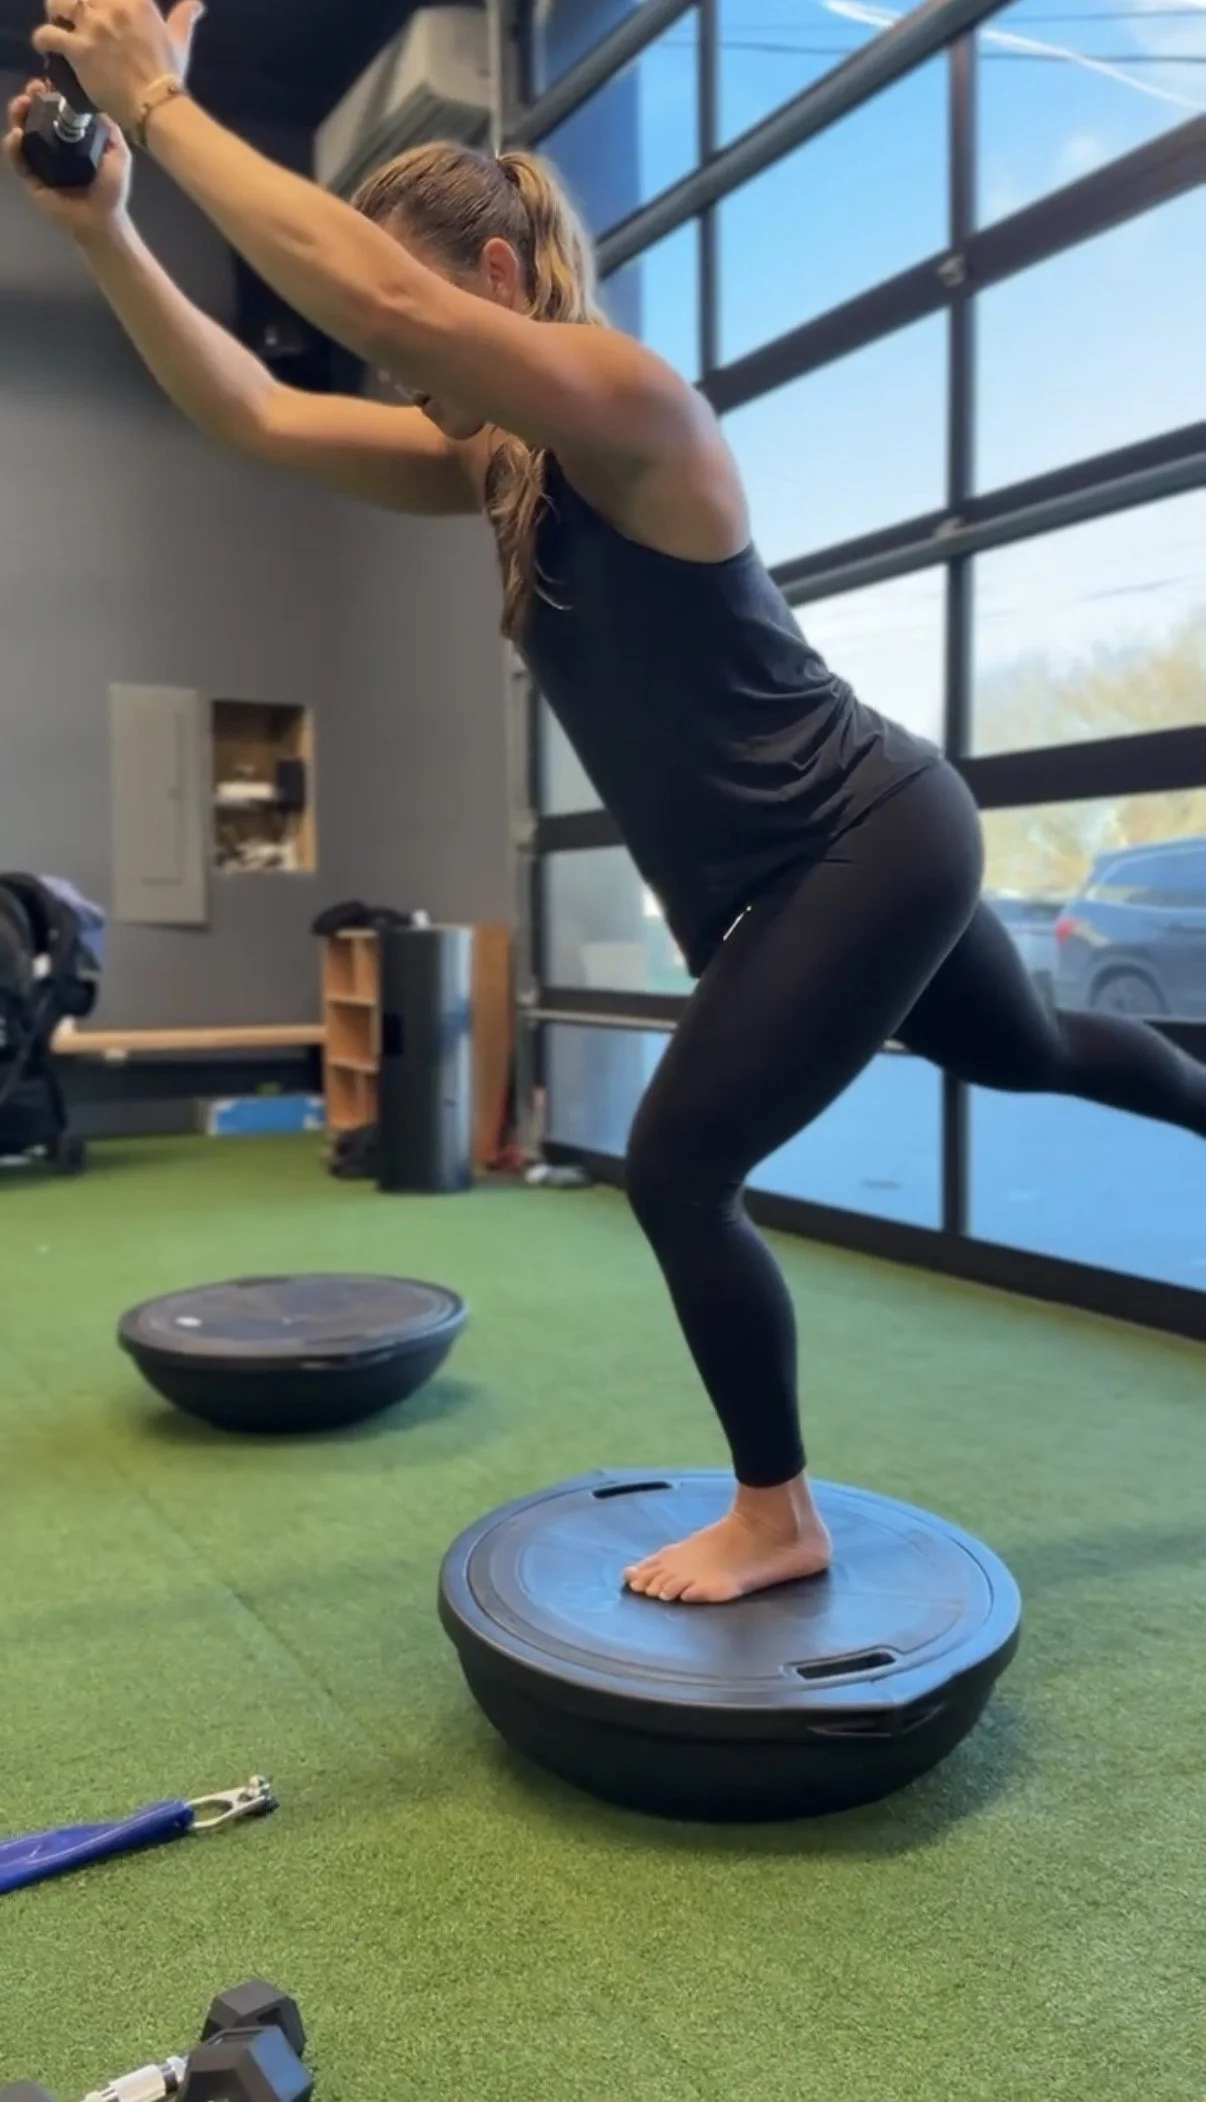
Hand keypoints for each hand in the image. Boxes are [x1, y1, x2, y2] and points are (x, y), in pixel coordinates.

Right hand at [3, 80, 132, 233]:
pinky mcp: (31, 179)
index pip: (53, 108)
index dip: (47, 93)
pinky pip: (18, 160)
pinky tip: (15, 135)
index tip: (47, 82)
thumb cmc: (111, 188)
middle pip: (33, 115)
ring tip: (20, 106)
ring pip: (20, 132)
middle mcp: (52, 144)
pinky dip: (12, 147)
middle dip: (28, 99)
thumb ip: (109, 128)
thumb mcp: (118, 152)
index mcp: (70, 135)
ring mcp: (40, 161)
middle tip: (31, 91)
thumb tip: (95, 100)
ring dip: (17, 116)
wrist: (103, 219)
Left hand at [32, 0, 205, 134]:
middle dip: (73, 0)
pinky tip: (45, 45)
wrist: (156, 106)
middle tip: (71, 11)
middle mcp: (112, 7)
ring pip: (59, 3)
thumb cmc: (168, 75)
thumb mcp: (179, 40)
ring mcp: (93, 28)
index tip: (96, 2)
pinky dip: (43, 39)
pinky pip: (49, 35)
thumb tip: (197, 4)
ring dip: (54, 9)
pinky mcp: (79, 50)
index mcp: (136, 2)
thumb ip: (184, 16)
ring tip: (56, 21)